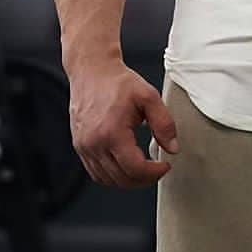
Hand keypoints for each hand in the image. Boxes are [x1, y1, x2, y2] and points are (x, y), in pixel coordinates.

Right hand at [67, 59, 178, 188]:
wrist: (92, 71)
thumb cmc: (117, 82)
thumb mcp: (148, 96)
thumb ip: (164, 123)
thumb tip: (172, 147)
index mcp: (112, 132)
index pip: (134, 169)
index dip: (154, 173)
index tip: (165, 166)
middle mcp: (94, 143)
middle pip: (121, 179)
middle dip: (143, 179)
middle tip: (157, 170)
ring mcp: (84, 147)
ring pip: (107, 180)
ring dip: (127, 180)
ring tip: (143, 170)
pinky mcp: (79, 146)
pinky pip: (95, 172)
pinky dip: (112, 175)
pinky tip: (124, 166)